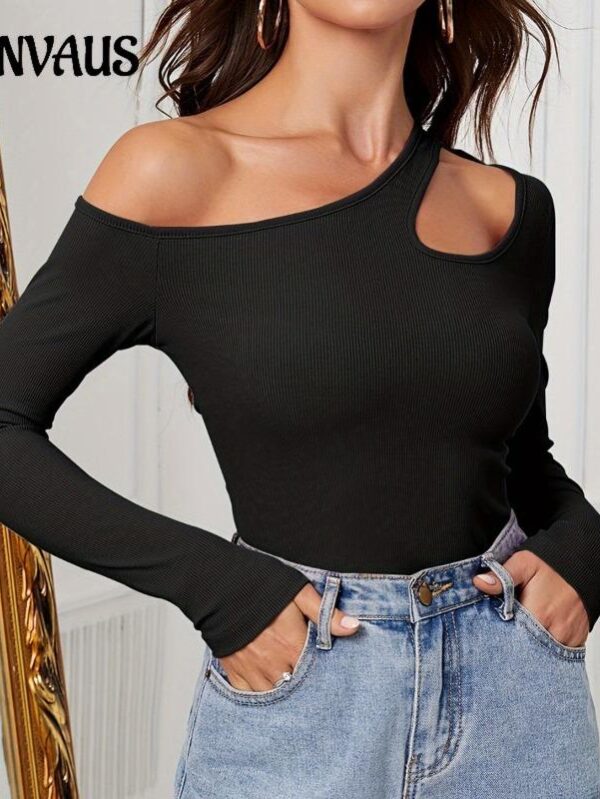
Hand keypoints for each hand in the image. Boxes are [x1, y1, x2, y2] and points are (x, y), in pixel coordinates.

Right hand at [216, 583, 360, 690]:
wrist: (217, 585)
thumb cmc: (258, 584)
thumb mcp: (298, 592)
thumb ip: (325, 613)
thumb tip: (354, 627)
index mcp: (292, 645)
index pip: (317, 672)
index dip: (325, 674)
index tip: (330, 674)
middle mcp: (273, 663)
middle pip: (296, 687)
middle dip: (305, 686)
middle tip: (313, 683)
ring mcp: (252, 669)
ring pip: (273, 695)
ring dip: (283, 691)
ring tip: (291, 684)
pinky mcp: (234, 669)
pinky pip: (248, 695)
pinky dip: (259, 695)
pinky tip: (267, 687)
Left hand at [473, 550, 588, 647]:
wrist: (583, 569)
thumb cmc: (552, 566)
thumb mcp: (524, 563)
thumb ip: (502, 575)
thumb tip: (479, 583)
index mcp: (538, 614)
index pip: (508, 635)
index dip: (497, 631)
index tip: (490, 626)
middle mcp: (554, 632)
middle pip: (524, 648)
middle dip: (511, 643)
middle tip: (505, 630)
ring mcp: (566, 640)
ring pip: (540, 654)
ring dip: (528, 647)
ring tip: (520, 632)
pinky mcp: (575, 643)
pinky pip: (555, 655)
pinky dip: (544, 650)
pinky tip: (535, 638)